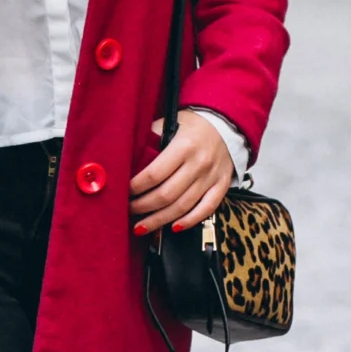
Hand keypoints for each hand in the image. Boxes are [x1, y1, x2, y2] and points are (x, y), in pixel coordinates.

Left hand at [129, 109, 233, 236]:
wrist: (227, 124)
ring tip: (141, 227)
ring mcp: (211, 177)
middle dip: (142, 207)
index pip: (153, 174)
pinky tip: (172, 228)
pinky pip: (207, 209)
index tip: (123, 192)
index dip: (135, 188)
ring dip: (159, 220)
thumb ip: (150, 138)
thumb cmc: (192, 125)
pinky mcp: (222, 186)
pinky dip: (189, 221)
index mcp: (183, 146)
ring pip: (182, 207)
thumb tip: (127, 159)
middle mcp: (198, 164)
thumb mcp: (169, 123)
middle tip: (128, 211)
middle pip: (166, 195)